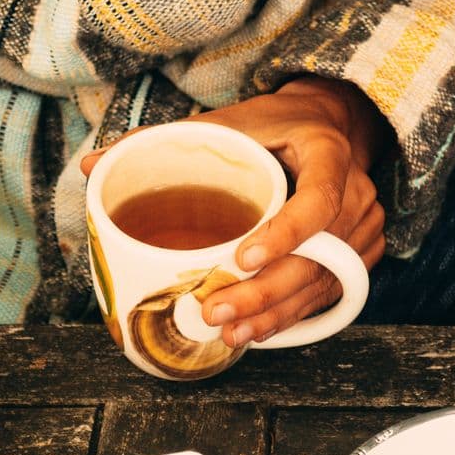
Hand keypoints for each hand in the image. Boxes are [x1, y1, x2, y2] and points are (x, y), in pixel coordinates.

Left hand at [81, 77, 388, 347]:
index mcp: (328, 152)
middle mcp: (357, 193)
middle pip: (319, 255)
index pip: (318, 199)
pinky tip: (255, 330)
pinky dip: (290, 315)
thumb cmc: (273, 125)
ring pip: (322, 283)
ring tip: (230, 333)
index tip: (240, 258)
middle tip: (216, 312)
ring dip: (275, 313)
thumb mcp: (224, 122)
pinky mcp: (359, 257)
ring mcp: (363, 229)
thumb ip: (162, 141)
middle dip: (265, 291)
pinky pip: (326, 294)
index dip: (284, 234)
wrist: (326, 126)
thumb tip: (92, 166)